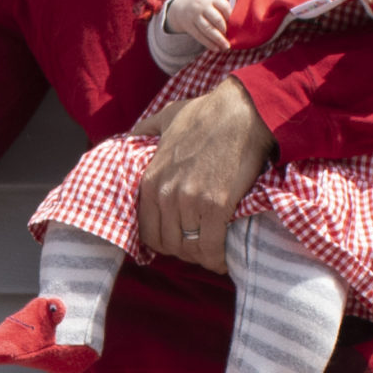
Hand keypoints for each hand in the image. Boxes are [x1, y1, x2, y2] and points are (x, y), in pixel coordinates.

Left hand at [131, 78, 271, 272]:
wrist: (242, 112)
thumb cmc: (207, 113)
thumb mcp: (166, 117)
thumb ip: (145, 130)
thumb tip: (130, 136)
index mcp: (151, 180)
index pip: (147, 232)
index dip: (163, 242)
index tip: (178, 240)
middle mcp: (166, 194)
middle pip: (169, 244)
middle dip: (184, 251)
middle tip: (199, 248)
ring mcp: (190, 201)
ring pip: (190, 248)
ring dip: (202, 256)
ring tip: (213, 255)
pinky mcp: (216, 206)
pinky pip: (211, 246)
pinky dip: (217, 259)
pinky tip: (224, 260)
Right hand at [162, 0, 230, 54]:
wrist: (182, 5)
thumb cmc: (205, 4)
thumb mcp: (212, 0)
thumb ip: (222, 9)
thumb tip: (235, 26)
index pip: (224, 6)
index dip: (230, 16)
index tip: (235, 24)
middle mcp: (202, 6)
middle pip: (216, 19)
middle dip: (225, 29)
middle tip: (231, 37)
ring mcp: (194, 16)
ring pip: (208, 29)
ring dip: (218, 39)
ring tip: (226, 46)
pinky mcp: (189, 26)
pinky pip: (200, 36)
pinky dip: (209, 43)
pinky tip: (216, 48)